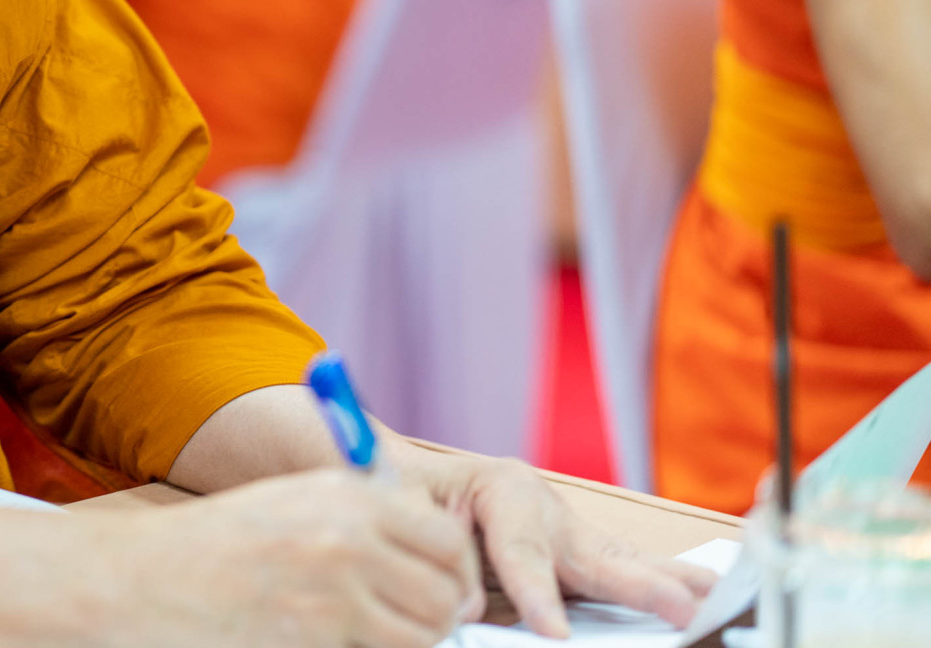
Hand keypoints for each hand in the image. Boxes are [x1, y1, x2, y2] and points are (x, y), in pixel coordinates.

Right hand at [118, 468, 481, 647]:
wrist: (145, 579)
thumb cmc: (217, 546)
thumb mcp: (293, 505)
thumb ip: (362, 520)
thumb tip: (439, 559)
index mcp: (348, 496)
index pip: (449, 542)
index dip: (458, 577)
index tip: (450, 598)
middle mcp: (350, 537)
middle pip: (446, 595)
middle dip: (438, 620)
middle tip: (410, 628)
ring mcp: (333, 591)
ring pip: (422, 636)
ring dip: (405, 643)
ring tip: (365, 635)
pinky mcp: (316, 636)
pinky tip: (329, 641)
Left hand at [394, 443, 717, 636]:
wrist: (398, 475)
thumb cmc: (401, 492)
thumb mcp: (407, 514)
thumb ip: (445, 557)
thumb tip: (476, 607)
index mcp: (501, 487)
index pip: (522, 548)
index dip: (538, 591)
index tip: (554, 631)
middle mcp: (543, 504)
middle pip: (592, 552)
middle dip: (637, 585)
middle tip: (678, 611)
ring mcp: (566, 526)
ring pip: (619, 559)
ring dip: (666, 583)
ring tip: (709, 601)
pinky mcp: (575, 549)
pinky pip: (621, 567)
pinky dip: (661, 580)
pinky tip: (699, 592)